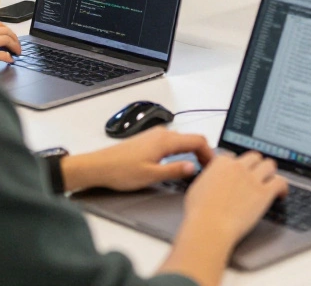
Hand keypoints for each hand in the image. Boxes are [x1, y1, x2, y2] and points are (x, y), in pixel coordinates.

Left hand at [61, 128, 214, 191]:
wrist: (98, 167)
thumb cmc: (119, 171)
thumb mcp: (151, 176)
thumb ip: (175, 171)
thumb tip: (193, 168)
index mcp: (165, 140)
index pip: (198, 141)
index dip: (209, 153)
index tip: (213, 166)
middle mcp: (161, 134)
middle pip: (191, 139)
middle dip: (203, 153)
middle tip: (207, 169)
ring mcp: (154, 136)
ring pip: (182, 141)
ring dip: (191, 152)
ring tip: (195, 168)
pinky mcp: (148, 141)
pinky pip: (172, 142)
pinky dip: (181, 151)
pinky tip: (177, 163)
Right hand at [182, 151, 288, 246]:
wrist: (209, 227)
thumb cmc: (199, 213)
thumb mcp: (197, 188)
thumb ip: (209, 177)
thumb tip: (212, 178)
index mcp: (221, 163)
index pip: (233, 156)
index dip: (237, 165)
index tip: (238, 171)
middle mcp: (239, 167)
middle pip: (254, 157)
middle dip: (255, 165)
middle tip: (256, 174)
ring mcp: (253, 179)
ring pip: (270, 165)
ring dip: (270, 172)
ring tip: (270, 180)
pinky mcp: (264, 193)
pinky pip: (280, 182)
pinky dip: (283, 187)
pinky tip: (281, 194)